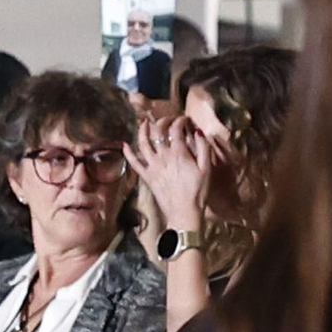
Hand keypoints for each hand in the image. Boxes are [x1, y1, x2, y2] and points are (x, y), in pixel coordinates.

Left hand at [124, 116, 210, 230]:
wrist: (184, 212)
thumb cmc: (198, 191)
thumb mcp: (206, 168)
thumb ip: (203, 148)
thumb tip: (198, 132)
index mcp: (179, 153)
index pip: (176, 129)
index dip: (180, 121)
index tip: (185, 119)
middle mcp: (163, 156)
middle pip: (158, 132)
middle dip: (162, 121)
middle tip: (167, 119)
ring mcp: (152, 166)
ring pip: (143, 144)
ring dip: (143, 131)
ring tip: (144, 123)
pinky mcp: (146, 176)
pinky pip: (134, 163)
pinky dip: (128, 153)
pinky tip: (125, 145)